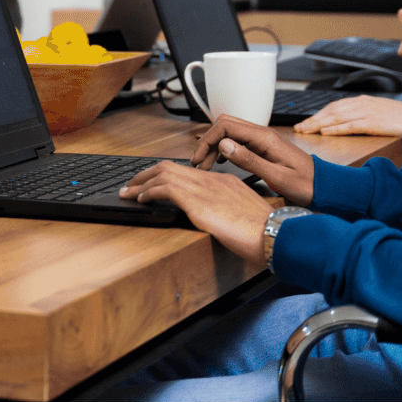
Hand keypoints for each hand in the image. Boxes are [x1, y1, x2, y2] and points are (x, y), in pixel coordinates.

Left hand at [119, 160, 275, 265]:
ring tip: (128, 192)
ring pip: (163, 174)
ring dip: (141, 183)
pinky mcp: (197, 201)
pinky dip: (148, 192)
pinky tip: (140, 199)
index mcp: (224, 181)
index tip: (153, 184)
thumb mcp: (243, 216)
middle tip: (132, 185)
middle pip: (170, 167)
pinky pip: (164, 188)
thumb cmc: (264, 232)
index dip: (165, 176)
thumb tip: (217, 220)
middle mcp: (212, 180)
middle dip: (146, 174)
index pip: (187, 171)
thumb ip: (227, 212)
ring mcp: (204, 188)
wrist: (273, 234)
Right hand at [188, 115, 316, 206]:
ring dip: (215, 146)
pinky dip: (225, 149)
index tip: (199, 159)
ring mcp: (263, 140)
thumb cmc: (305, 183)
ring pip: (230, 132)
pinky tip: (221, 162)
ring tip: (207, 165)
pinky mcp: (263, 147)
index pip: (226, 127)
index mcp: (264, 138)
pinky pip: (238, 140)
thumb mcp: (276, 176)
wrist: (324, 186)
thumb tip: (224, 145)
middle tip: (200, 163)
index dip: (208, 141)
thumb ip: (249, 160)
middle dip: (208, 142)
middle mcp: (262, 134)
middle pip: (225, 125)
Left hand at [292, 96, 401, 136]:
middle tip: (300, 127)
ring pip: (337, 117)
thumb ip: (363, 116)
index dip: (319, 114)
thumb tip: (347, 124)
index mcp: (363, 100)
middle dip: (314, 119)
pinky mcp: (373, 122)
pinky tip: (325, 132)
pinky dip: (336, 129)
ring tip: (306, 131)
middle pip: (332, 111)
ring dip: (319, 124)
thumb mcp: (379, 112)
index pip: (335, 106)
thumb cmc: (401, 119)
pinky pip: (350, 125)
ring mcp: (367, 112)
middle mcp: (362, 104)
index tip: (307, 121)